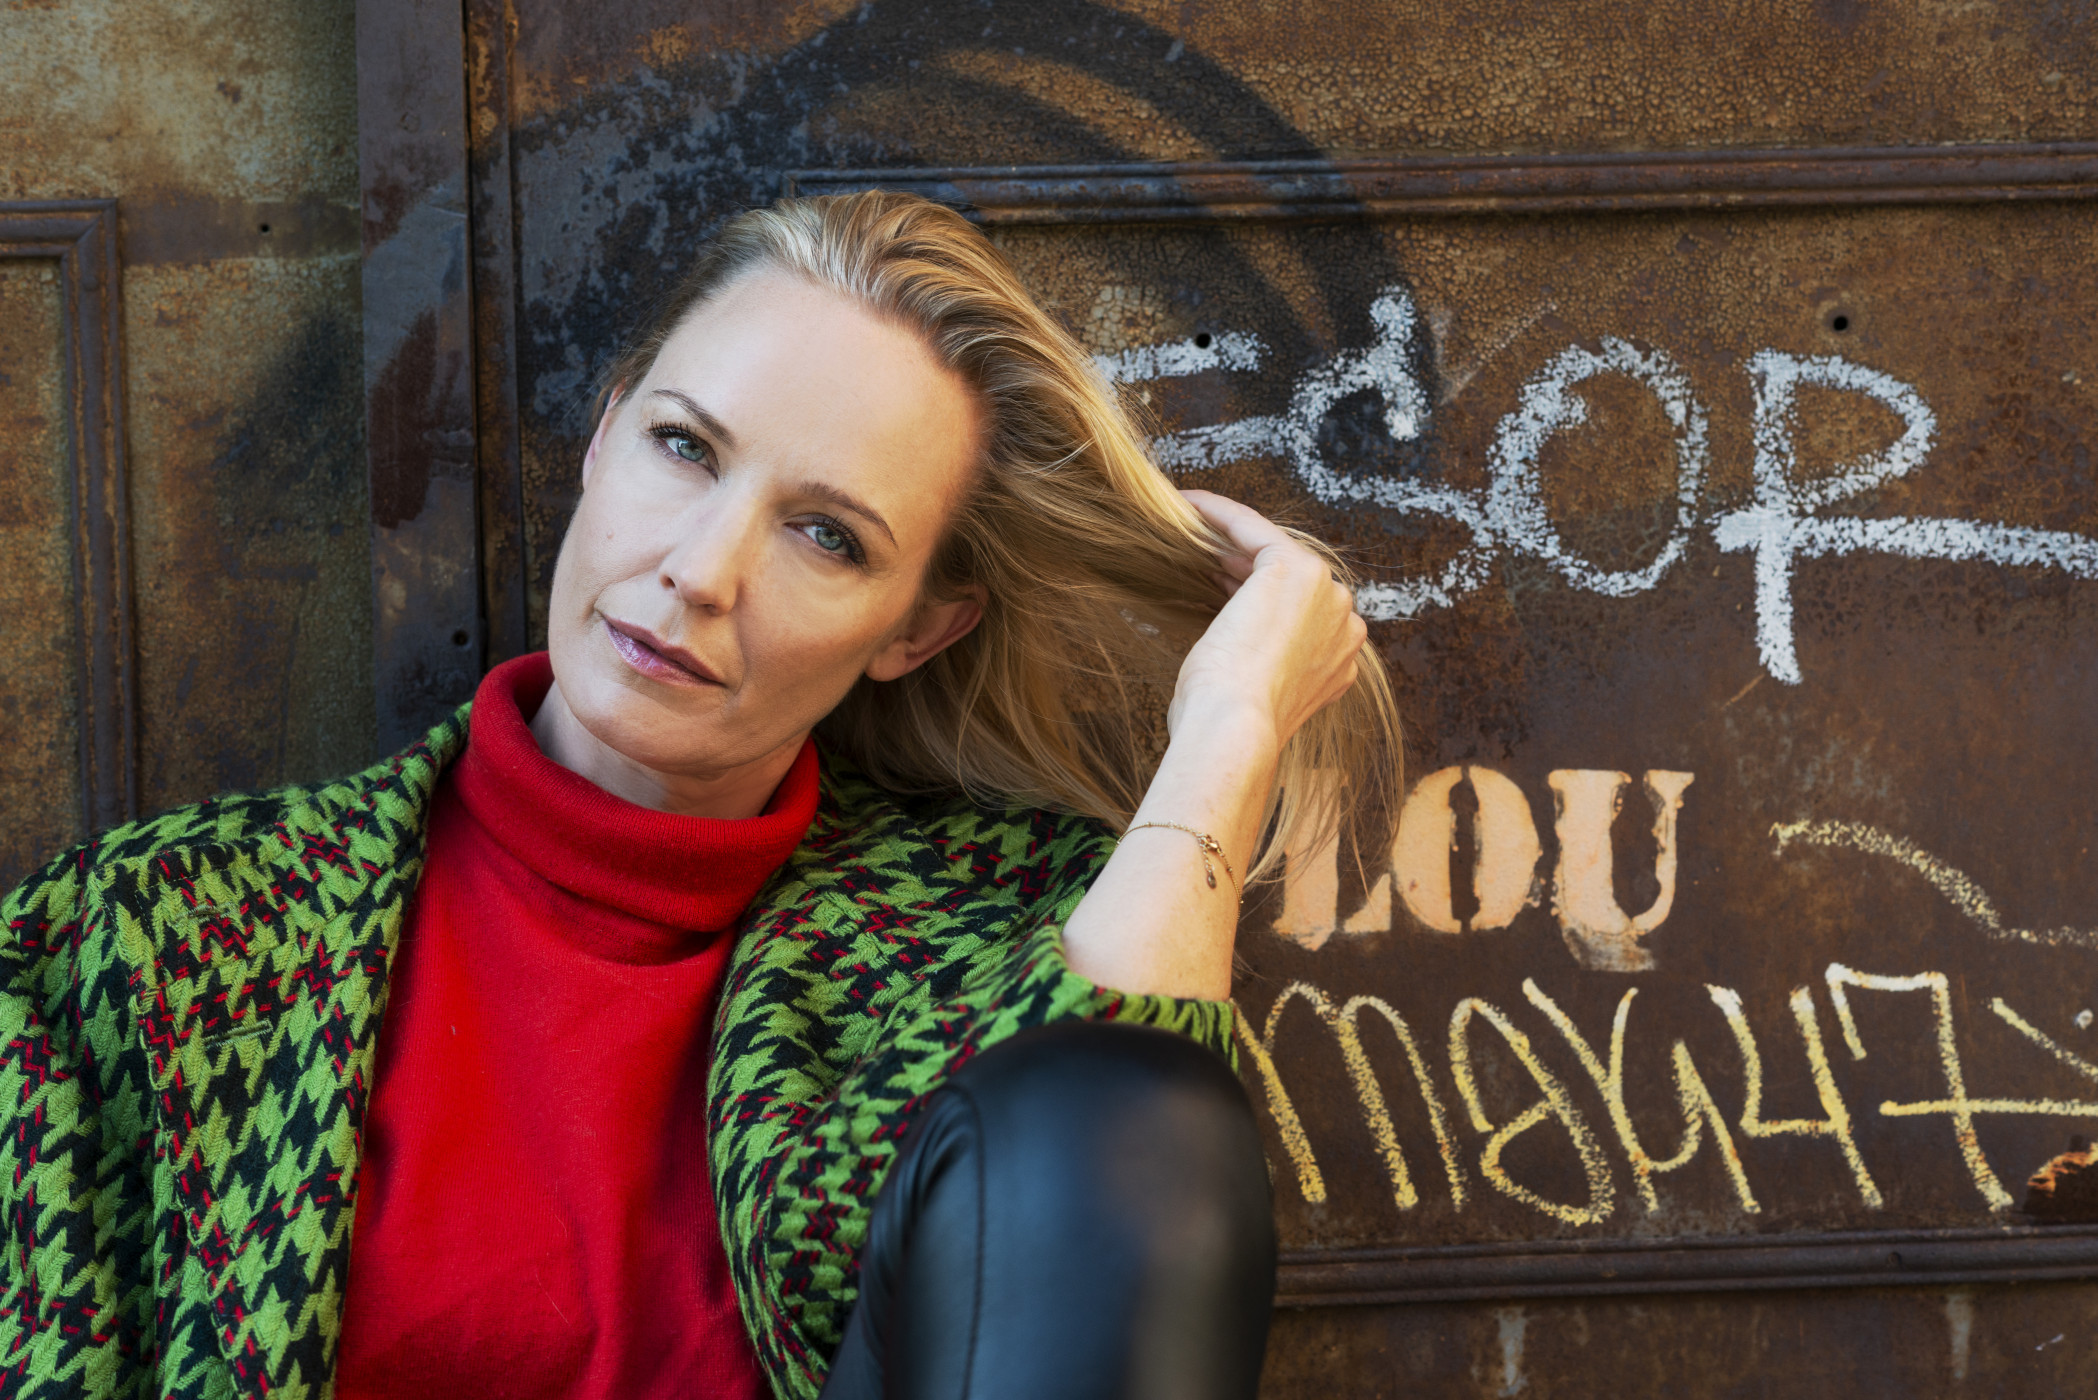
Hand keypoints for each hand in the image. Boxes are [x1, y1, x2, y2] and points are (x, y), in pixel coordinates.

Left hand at [1169, 490, 1367, 754]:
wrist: (1234, 728)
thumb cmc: (1227, 723)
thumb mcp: (1253, 693)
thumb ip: (1262, 663)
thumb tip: (1234, 637)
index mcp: (1340, 661)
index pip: (1296, 614)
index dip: (1251, 598)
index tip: (1213, 585)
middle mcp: (1346, 624)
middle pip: (1289, 580)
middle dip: (1240, 566)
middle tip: (1193, 556)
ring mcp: (1327, 594)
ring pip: (1270, 551)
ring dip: (1226, 537)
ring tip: (1185, 529)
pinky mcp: (1296, 568)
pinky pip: (1250, 527)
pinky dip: (1217, 513)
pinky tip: (1186, 504)